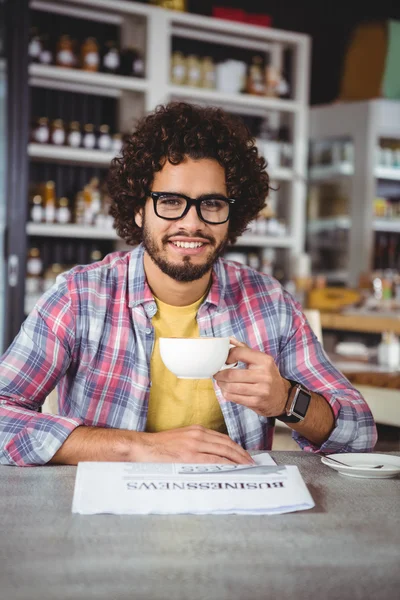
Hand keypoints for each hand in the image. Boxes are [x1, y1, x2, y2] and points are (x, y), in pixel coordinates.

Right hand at [133, 425, 254, 464]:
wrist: (143, 447)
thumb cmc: (160, 446)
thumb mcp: (181, 439)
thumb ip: (196, 444)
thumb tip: (211, 455)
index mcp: (197, 430)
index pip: (223, 438)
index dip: (236, 447)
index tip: (244, 455)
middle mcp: (198, 435)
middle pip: (227, 444)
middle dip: (241, 454)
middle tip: (251, 463)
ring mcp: (194, 445)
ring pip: (223, 451)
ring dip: (237, 460)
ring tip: (246, 467)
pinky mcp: (189, 456)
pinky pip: (213, 460)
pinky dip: (225, 464)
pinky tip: (232, 469)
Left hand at [214, 337, 289, 417]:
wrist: (282, 397)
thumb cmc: (267, 375)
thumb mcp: (261, 360)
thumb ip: (244, 349)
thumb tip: (229, 340)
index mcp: (264, 360)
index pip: (239, 353)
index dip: (227, 356)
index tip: (224, 361)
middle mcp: (264, 375)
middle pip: (232, 374)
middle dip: (219, 374)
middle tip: (216, 374)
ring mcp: (261, 390)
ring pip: (231, 387)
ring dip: (222, 385)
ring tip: (221, 383)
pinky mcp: (257, 402)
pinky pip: (234, 398)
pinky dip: (227, 394)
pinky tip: (227, 391)